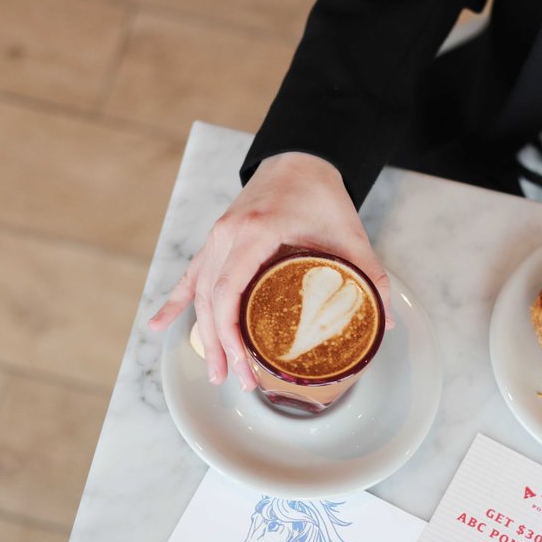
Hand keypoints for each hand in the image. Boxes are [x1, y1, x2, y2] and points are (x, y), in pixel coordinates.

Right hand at [148, 152, 392, 389]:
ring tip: (216, 373)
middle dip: (221, 347)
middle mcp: (227, 235)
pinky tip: (157, 325)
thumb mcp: (348, 233)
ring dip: (204, 336)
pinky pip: (191, 276)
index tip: (243, 364)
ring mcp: (217, 238)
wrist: (299, 158)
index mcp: (255, 232)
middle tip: (237, 382)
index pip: (229, 292)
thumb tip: (383, 319)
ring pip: (199, 293)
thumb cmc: (320, 193)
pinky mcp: (216, 241)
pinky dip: (175, 302)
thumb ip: (368, 274)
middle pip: (210, 300)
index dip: (230, 334)